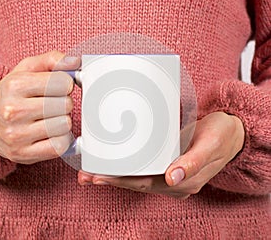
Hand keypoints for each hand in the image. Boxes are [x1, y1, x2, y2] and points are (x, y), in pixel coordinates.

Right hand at [0, 51, 79, 163]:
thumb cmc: (10, 93)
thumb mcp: (26, 69)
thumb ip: (52, 60)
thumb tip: (76, 62)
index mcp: (15, 85)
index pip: (62, 83)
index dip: (65, 84)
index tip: (58, 87)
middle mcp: (13, 111)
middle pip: (66, 105)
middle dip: (64, 103)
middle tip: (52, 104)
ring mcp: (16, 135)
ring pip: (65, 125)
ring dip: (63, 121)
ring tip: (49, 118)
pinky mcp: (22, 154)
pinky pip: (59, 146)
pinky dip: (61, 139)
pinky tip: (51, 133)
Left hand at [78, 112, 244, 198]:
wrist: (230, 131)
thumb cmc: (221, 135)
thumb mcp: (211, 144)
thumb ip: (194, 162)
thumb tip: (173, 178)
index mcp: (184, 181)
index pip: (145, 184)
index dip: (120, 181)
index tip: (99, 176)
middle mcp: (174, 181)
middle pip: (136, 183)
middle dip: (110, 180)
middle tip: (86, 175)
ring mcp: (170, 174)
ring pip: (136, 178)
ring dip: (114, 175)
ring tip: (91, 171)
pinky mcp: (167, 164)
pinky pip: (142, 169)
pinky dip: (125, 168)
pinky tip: (112, 164)